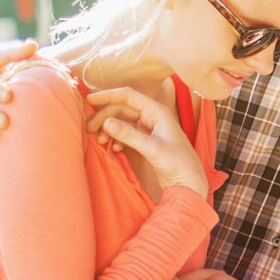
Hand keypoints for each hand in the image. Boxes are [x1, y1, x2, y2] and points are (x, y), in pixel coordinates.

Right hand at [86, 87, 207, 198]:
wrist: (189, 184)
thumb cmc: (178, 164)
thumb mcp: (152, 148)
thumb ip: (129, 135)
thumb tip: (106, 122)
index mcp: (157, 112)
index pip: (128, 96)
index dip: (108, 95)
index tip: (90, 99)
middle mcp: (152, 117)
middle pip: (121, 109)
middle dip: (104, 117)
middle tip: (89, 128)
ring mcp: (148, 129)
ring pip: (122, 122)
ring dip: (109, 129)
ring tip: (99, 141)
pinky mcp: (145, 142)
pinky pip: (125, 135)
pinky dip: (116, 139)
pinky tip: (114, 148)